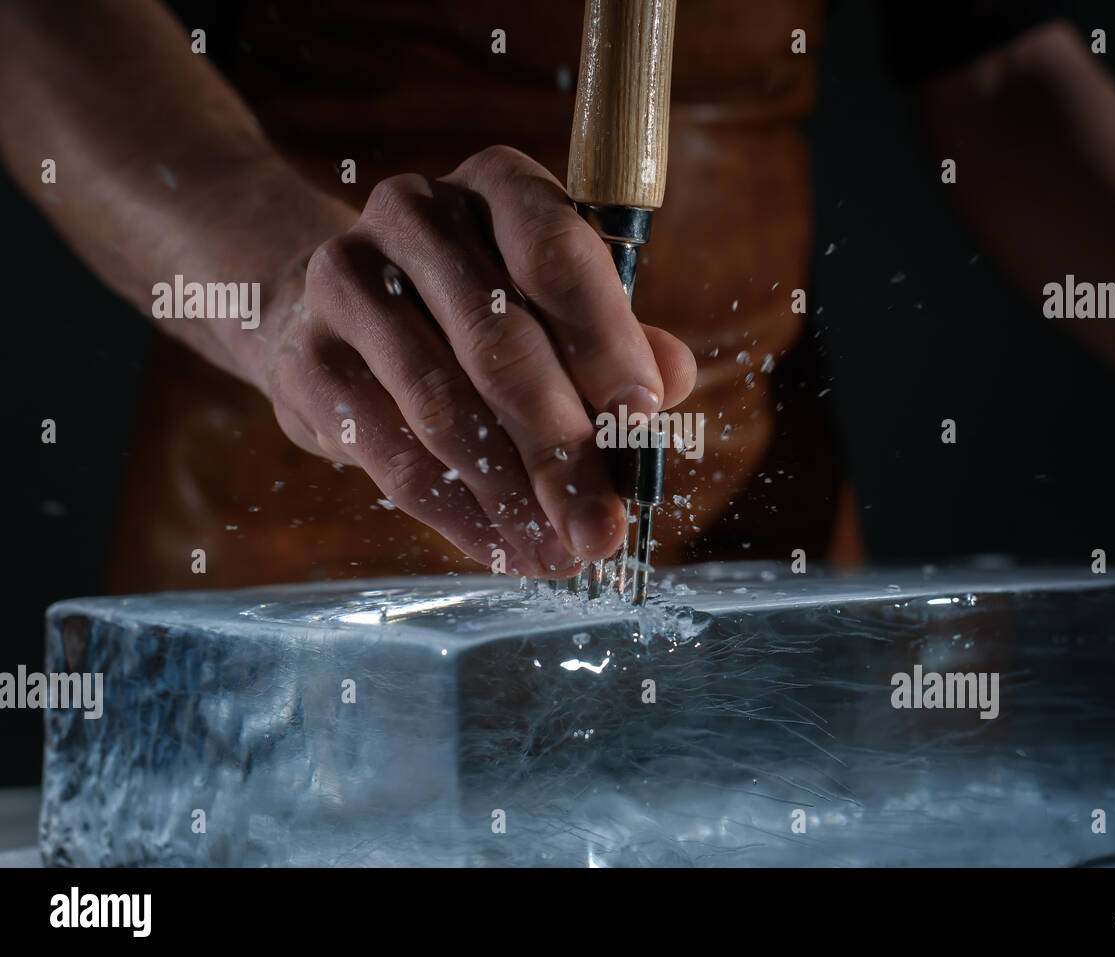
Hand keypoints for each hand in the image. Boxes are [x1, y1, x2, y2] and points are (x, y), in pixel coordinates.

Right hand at [252, 146, 695, 577]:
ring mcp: (346, 282)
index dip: (604, 339)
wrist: (339, 313)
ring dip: (510, 495)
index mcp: (496, 185)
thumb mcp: (555, 304)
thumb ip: (620, 338)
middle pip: (498, 343)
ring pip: (441, 407)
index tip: (642, 419)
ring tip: (559, 552)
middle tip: (602, 526)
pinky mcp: (305, 359)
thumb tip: (673, 380)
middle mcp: (415, 214)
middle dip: (561, 449)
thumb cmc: (477, 309)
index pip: (555, 252)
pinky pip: (389, 453)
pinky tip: (500, 546)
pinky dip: (454, 512)